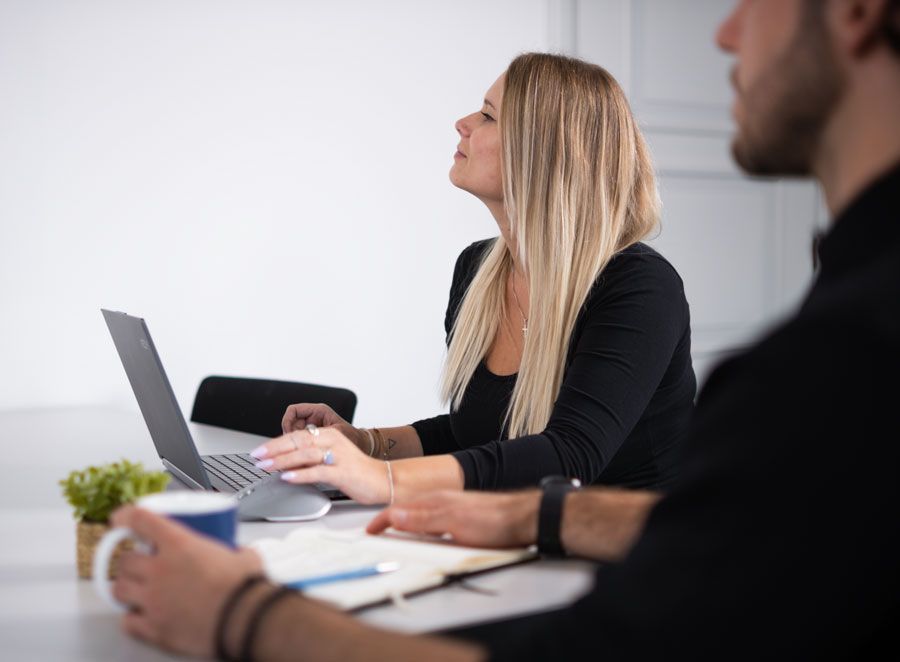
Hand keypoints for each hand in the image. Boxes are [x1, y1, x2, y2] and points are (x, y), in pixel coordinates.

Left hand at [110, 506, 262, 657]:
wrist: (245, 621)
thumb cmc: (244, 588)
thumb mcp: (244, 557)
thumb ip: (236, 552)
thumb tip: (242, 554)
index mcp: (179, 545)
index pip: (140, 520)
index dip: (126, 516)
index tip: (122, 519)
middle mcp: (160, 570)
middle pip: (126, 560)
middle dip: (131, 560)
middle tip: (142, 563)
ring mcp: (153, 600)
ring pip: (119, 589)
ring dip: (126, 587)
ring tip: (138, 589)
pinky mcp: (154, 628)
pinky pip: (128, 621)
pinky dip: (131, 617)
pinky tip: (141, 615)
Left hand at [251, 426, 390, 503]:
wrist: (384, 480)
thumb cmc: (356, 471)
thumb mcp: (331, 459)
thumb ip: (310, 458)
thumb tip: (285, 464)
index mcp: (329, 435)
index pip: (297, 435)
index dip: (276, 443)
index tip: (259, 451)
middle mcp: (333, 442)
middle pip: (298, 441)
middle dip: (274, 450)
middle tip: (257, 457)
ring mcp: (338, 457)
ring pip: (305, 454)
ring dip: (282, 461)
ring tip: (266, 467)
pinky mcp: (343, 472)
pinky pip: (317, 472)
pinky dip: (300, 474)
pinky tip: (287, 478)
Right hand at [282, 403, 368, 452]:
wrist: (361, 446)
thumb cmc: (352, 437)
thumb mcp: (334, 434)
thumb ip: (318, 436)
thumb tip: (301, 442)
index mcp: (319, 411)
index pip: (293, 410)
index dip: (287, 422)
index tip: (289, 435)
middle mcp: (313, 418)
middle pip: (290, 424)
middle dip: (290, 437)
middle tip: (294, 449)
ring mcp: (311, 428)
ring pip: (293, 435)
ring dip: (294, 445)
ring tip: (301, 454)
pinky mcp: (311, 438)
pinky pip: (299, 443)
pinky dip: (299, 450)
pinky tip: (305, 457)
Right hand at [366, 489, 540, 548]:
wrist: (524, 519)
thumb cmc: (494, 519)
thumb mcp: (454, 522)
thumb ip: (423, 519)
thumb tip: (393, 515)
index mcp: (435, 502)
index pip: (400, 511)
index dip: (382, 521)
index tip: (369, 531)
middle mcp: (442, 504)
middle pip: (408, 513)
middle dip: (390, 522)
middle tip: (376, 533)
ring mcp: (452, 511)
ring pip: (422, 519)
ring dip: (406, 525)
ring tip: (394, 534)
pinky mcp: (463, 521)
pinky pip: (435, 525)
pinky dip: (423, 531)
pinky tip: (427, 537)